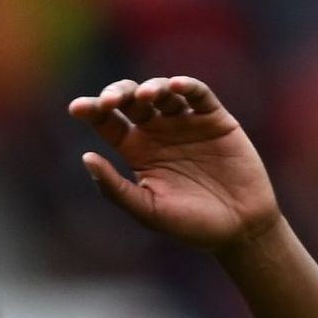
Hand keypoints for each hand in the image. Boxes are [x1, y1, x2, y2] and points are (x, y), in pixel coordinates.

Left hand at [69, 77, 279, 254]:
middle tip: (109, 101)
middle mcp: (157, 131)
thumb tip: (86, 157)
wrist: (239, 230)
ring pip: (162, 92)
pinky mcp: (215, 119)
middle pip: (131, 100)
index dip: (92, 111)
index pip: (108, 122)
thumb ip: (116, 188)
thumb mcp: (147, 211)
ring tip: (144, 96)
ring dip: (151, 88)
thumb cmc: (190, 226)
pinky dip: (187, 87)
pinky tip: (175, 86)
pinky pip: (199, 95)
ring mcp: (186, 122)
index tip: (77, 109)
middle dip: (118, 94)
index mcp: (136, 151)